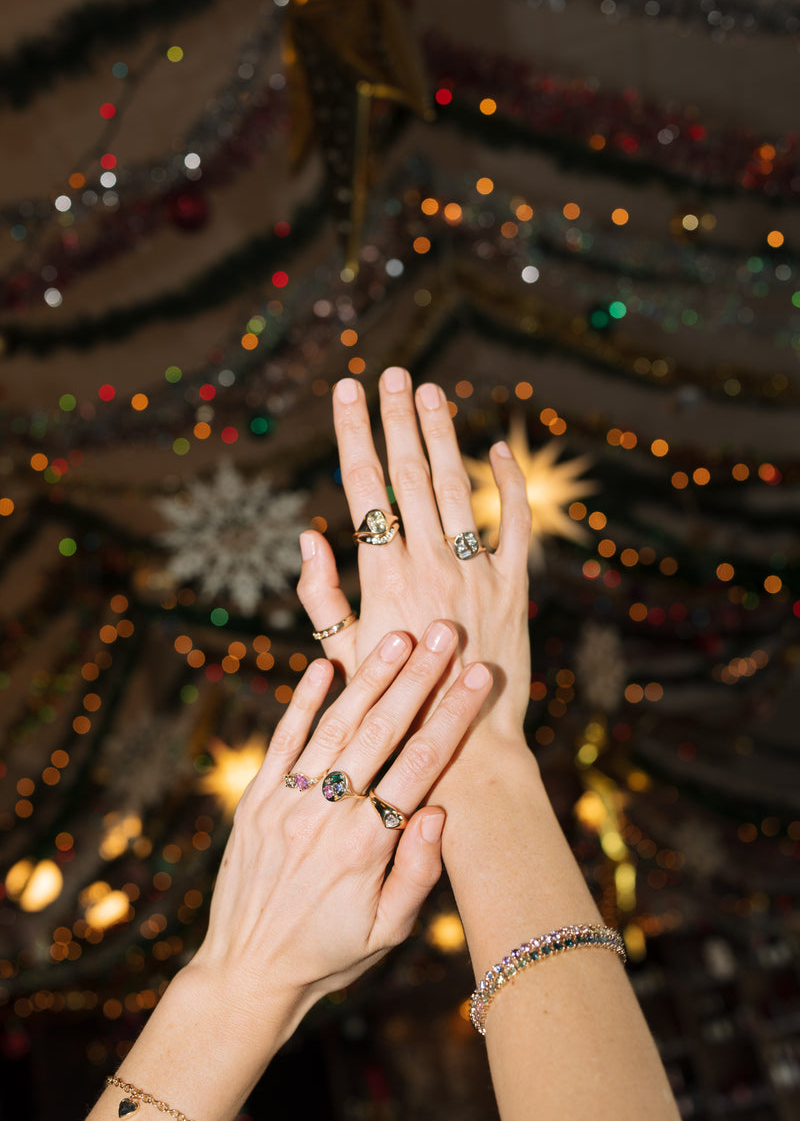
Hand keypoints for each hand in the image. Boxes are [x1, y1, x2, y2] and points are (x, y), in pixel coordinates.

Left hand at [186, 620, 491, 1050]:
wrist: (245, 973)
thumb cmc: (329, 955)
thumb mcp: (388, 931)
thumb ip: (418, 871)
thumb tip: (441, 810)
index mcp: (367, 847)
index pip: (421, 766)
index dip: (452, 716)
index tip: (478, 676)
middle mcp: (326, 816)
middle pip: (381, 732)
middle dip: (419, 677)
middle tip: (446, 632)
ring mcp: (285, 803)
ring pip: (335, 727)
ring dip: (369, 677)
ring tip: (400, 636)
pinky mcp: (253, 800)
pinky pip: (282, 740)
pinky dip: (303, 701)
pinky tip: (325, 665)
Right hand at [297, 368, 531, 746]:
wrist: (469, 748)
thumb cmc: (395, 709)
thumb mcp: (344, 657)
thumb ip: (322, 594)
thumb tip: (307, 535)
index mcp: (385, 576)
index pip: (364, 487)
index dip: (354, 431)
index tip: (348, 388)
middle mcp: (432, 562)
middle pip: (411, 473)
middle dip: (399, 417)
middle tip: (393, 373)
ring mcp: (477, 571)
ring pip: (460, 486)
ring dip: (446, 435)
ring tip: (434, 393)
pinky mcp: (515, 586)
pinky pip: (515, 523)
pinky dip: (509, 484)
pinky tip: (497, 449)